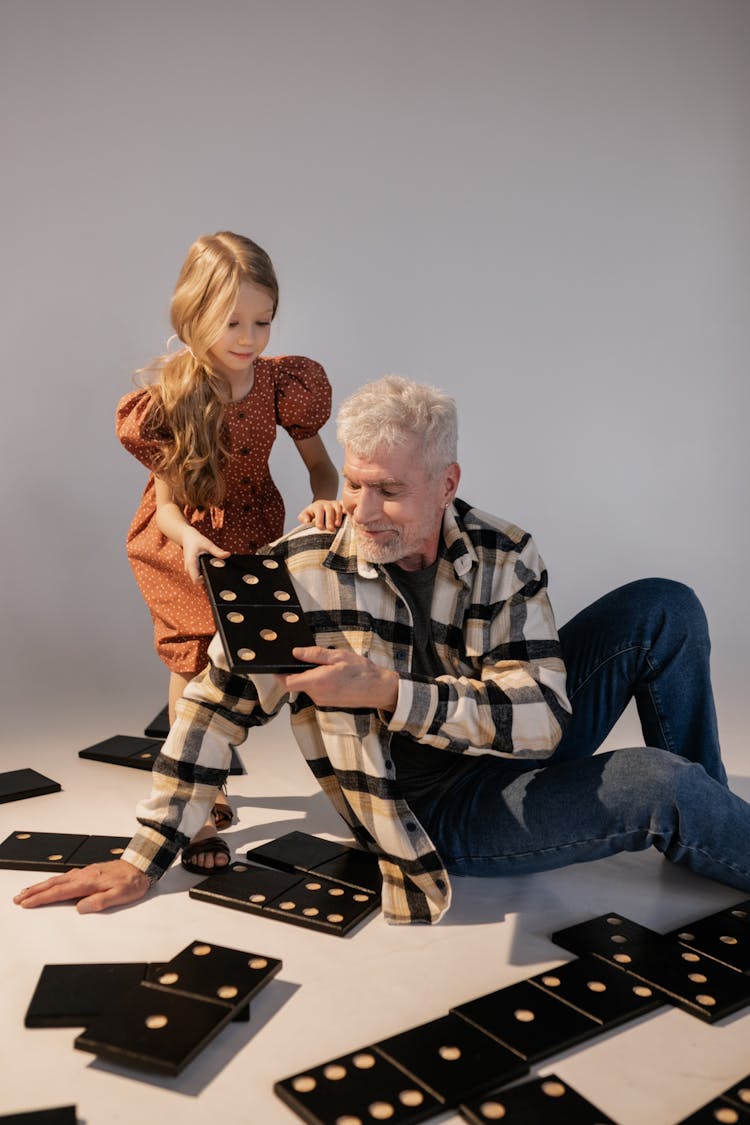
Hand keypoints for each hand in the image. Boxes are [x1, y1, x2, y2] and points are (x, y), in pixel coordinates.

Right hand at [13, 860, 150, 914]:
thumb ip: (99, 903)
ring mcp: (85, 873)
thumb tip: (80, 908)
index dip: (41, 898)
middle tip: (18, 898)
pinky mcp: (88, 872)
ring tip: (27, 892)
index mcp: (88, 883)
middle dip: (34, 891)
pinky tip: (50, 884)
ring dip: (41, 886)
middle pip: (53, 884)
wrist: (142, 866)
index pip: (59, 892)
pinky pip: (65, 877)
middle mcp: (84, 876)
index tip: (26, 903)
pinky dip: (52, 882)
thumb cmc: (132, 882)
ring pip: (57, 879)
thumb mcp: (119, 896)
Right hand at [181, 527, 229, 583]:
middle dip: (207, 578)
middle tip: (216, 572)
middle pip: (197, 581)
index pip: (196, 580)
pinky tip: (209, 566)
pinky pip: (197, 574)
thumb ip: (217, 551)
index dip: (204, 581)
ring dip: (205, 575)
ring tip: (213, 567)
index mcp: (191, 563)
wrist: (186, 536)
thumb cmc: (196, 539)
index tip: (213, 576)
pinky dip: (203, 572)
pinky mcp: (191, 568)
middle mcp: (188, 568)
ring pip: (197, 577)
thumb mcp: (208, 544)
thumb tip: (227, 555)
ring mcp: (189, 569)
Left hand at [279, 646, 398, 711]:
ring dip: (310, 676)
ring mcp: (322, 701)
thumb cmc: (362, 672)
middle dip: (298, 671)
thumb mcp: (338, 656)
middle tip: (310, 658)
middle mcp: (317, 695)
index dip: (279, 674)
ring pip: (306, 687)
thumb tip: (296, 652)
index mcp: (318, 682)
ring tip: (327, 666)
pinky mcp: (327, 703)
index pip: (287, 683)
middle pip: (296, 683)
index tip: (279, 664)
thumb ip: (315, 655)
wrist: (378, 689)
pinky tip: (331, 674)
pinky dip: (318, 682)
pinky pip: (315, 691)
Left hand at [297, 499, 343, 531]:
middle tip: (330, 529)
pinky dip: (347, 511)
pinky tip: (349, 517)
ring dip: (338, 516)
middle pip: (329, 509)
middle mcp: (327, 504)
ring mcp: (335, 504)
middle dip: (330, 519)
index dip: (319, 518)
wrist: (322, 506)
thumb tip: (307, 521)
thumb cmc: (313, 515)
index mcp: (317, 506)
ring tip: (338, 525)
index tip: (320, 527)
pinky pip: (345, 507)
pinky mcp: (342, 506)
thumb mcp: (306, 514)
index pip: (318, 511)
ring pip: (338, 507)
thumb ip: (303, 517)